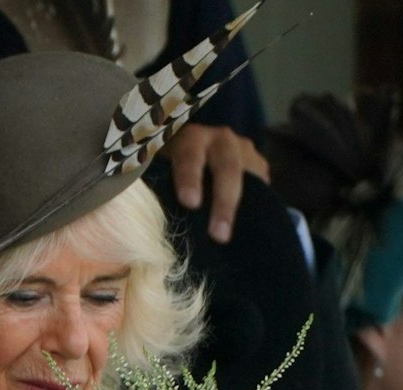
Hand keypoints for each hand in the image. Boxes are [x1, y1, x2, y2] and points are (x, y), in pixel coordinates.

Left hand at [163, 123, 270, 243]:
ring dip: (241, 209)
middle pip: (227, 167)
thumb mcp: (157, 167)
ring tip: (232, 237)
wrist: (192, 150)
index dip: (190, 177)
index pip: (190, 155)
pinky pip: (260, 185)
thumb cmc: (165, 165)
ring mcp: (243, 149)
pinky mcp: (257, 163)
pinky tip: (248, 228)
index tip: (190, 203)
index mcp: (189, 138)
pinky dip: (255, 206)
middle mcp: (219, 139)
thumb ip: (154, 184)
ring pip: (248, 176)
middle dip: (224, 202)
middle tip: (218, 234)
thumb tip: (142, 221)